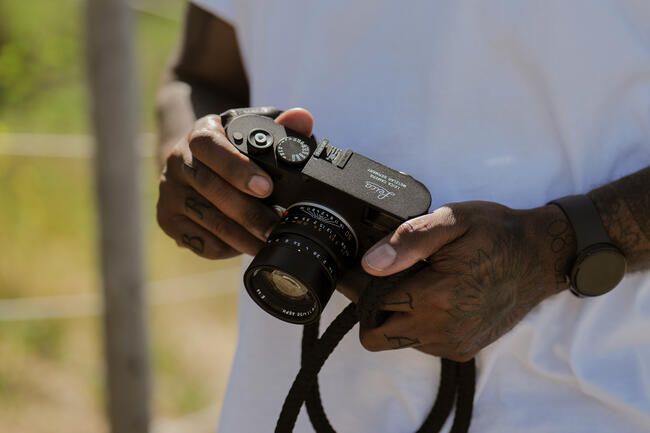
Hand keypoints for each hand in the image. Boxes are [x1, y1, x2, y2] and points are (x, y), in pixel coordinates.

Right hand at [156, 108, 313, 257]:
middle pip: (210, 188)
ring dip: (240, 235)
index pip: (211, 147)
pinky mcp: (168, 220)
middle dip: (248, 212)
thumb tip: (303, 118)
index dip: (237, 168)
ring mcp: (169, 192)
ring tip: (268, 242)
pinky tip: (245, 246)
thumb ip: (280, 126)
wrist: (196, 164)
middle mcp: (177, 161)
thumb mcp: (253, 133)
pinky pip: (197, 240)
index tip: (266, 187)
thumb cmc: (234, 151)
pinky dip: (225, 247)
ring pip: (205, 217)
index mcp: (199, 134)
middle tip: (275, 226)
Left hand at [349, 201, 575, 360]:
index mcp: (435, 297)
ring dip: (396, 317)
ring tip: (418, 283)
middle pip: (376, 334)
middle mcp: (442, 329)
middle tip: (386, 278)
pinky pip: (422, 344)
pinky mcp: (463, 350)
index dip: (359, 282)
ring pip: (397, 340)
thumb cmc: (497, 234)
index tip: (361, 267)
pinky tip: (436, 297)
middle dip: (371, 308)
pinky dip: (418, 323)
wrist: (542, 257)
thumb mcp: (453, 221)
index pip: (369, 300)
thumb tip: (371, 263)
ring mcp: (453, 343)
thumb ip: (409, 241)